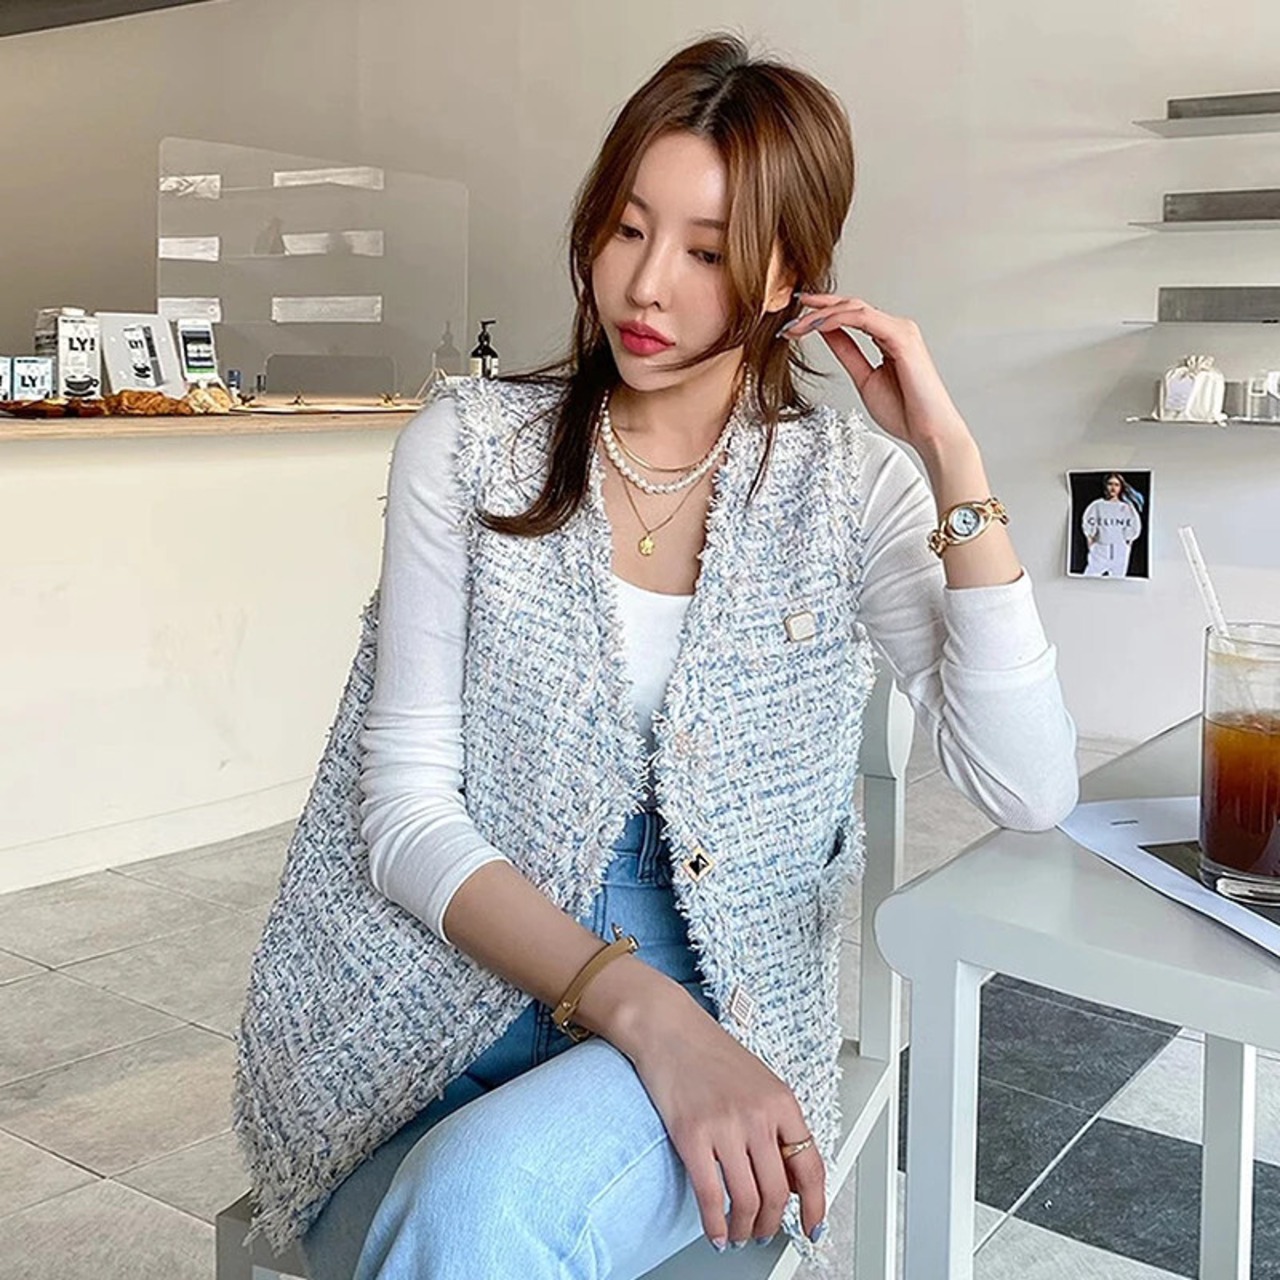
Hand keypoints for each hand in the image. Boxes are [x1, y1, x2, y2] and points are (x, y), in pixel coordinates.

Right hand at [626, 992, 825, 1249]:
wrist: (668, 1027)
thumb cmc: (709, 1051)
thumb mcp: (759, 1082)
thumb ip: (777, 1125)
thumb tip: (787, 1178)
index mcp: (781, 1101)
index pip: (811, 1166)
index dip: (815, 1206)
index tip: (813, 1227)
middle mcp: (758, 1115)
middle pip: (777, 1193)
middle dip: (771, 1224)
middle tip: (763, 1232)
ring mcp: (725, 1126)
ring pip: (747, 1200)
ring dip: (744, 1229)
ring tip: (738, 1233)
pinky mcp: (692, 1135)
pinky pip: (710, 1195)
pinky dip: (714, 1224)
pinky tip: (714, 1231)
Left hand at [782, 291, 970, 453]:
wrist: (928, 430)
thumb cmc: (904, 411)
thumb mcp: (863, 378)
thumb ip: (847, 353)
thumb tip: (827, 334)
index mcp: (887, 337)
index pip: (850, 315)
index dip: (822, 313)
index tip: (795, 320)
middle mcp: (895, 328)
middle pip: (849, 306)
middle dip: (816, 311)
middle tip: (789, 323)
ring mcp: (900, 330)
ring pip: (853, 308)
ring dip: (821, 315)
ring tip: (797, 326)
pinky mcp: (901, 337)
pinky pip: (862, 319)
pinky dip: (837, 319)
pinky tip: (817, 327)